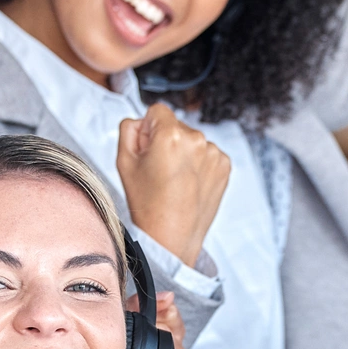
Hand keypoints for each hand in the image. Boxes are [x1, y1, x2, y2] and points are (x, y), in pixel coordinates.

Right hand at [116, 103, 229, 267]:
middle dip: (167, 141)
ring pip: (192, 141)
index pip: (157, 111)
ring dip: (184, 153)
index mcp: (170, 134)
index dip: (148, 130)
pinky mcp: (224, 166)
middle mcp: (197, 139)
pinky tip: (189, 185)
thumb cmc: (147, 204)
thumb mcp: (123, 162)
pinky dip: (199, 165)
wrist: (172, 238)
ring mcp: (214, 153)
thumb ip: (129, 130)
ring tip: (175, 181)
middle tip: (160, 171)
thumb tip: (141, 121)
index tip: (148, 150)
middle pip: (176, 125)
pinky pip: (207, 155)